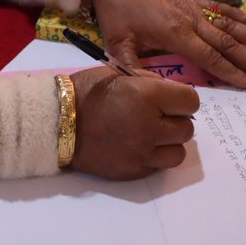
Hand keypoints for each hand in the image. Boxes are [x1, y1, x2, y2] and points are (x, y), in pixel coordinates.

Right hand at [70, 66, 197, 179]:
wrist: (55, 124)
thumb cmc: (85, 93)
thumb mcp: (118, 74)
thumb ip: (149, 82)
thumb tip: (172, 94)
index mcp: (147, 96)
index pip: (191, 101)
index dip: (182, 98)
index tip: (170, 99)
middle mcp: (150, 126)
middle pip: (187, 127)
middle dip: (175, 119)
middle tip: (157, 115)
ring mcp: (143, 152)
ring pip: (179, 151)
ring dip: (169, 142)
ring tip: (151, 134)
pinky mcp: (135, 171)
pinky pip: (160, 165)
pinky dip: (155, 156)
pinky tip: (138, 146)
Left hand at [92, 0, 245, 87]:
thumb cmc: (116, 14)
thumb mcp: (118, 46)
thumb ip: (134, 71)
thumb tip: (153, 91)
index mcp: (177, 34)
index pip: (211, 58)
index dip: (231, 73)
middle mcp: (191, 20)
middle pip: (227, 43)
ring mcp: (193, 8)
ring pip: (228, 24)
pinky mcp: (190, 1)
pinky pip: (218, 8)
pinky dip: (235, 14)